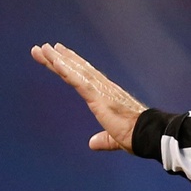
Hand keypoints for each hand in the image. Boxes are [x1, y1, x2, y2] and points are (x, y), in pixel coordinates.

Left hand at [30, 42, 145, 152]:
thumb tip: (92, 144)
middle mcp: (102, 88)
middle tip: (44, 47)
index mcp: (105, 96)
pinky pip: (78, 81)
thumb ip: (103, 139)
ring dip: (57, 59)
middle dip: (59, 58)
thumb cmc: (137, 136)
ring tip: (42, 48)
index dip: (70, 66)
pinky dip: (66, 70)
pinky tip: (55, 61)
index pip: (83, 78)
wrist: (148, 135)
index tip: (58, 56)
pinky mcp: (98, 97)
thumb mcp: (114, 139)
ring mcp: (100, 90)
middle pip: (76, 69)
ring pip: (74, 71)